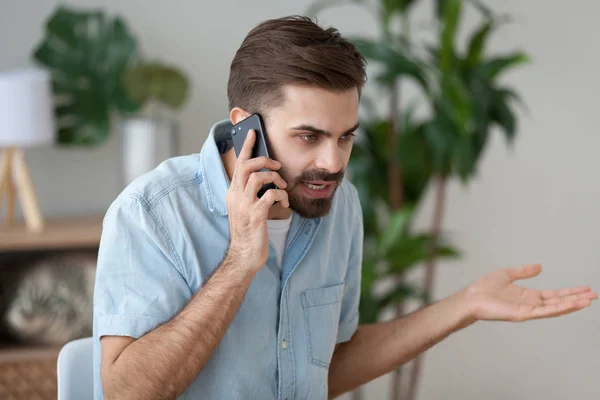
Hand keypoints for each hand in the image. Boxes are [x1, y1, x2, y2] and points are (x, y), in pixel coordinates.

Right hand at [225, 129, 289, 270]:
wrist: (244, 255)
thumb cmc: (249, 232)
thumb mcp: (246, 208)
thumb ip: (251, 193)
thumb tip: (266, 177)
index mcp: (233, 193)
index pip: (238, 164)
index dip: (246, 147)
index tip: (252, 132)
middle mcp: (236, 196)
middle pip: (247, 166)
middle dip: (264, 160)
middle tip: (276, 166)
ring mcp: (245, 205)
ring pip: (258, 177)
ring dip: (275, 179)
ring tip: (282, 188)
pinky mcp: (256, 215)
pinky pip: (270, 195)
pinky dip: (280, 195)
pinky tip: (284, 202)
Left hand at [464, 264, 596, 321]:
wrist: (471, 297)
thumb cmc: (484, 288)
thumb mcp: (507, 274)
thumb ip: (523, 272)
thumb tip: (539, 266)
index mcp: (528, 295)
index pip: (553, 295)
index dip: (569, 292)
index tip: (584, 288)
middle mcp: (530, 304)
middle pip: (558, 301)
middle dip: (576, 298)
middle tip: (594, 295)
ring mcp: (528, 310)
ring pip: (555, 308)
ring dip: (572, 304)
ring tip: (589, 300)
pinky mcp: (523, 314)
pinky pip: (544, 311)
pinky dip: (559, 308)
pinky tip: (572, 304)